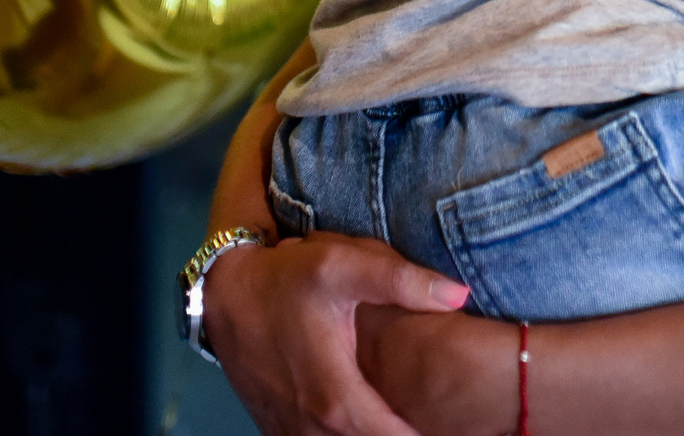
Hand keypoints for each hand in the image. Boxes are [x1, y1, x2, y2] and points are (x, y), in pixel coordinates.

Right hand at [204, 232, 469, 435]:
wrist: (223, 292)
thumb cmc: (286, 278)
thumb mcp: (344, 265)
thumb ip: (404, 281)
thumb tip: (460, 295)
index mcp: (333, 396)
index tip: (451, 426)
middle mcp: (309, 424)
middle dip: (403, 435)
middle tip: (440, 422)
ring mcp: (289, 430)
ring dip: (373, 435)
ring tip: (408, 420)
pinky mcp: (276, 426)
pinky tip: (368, 422)